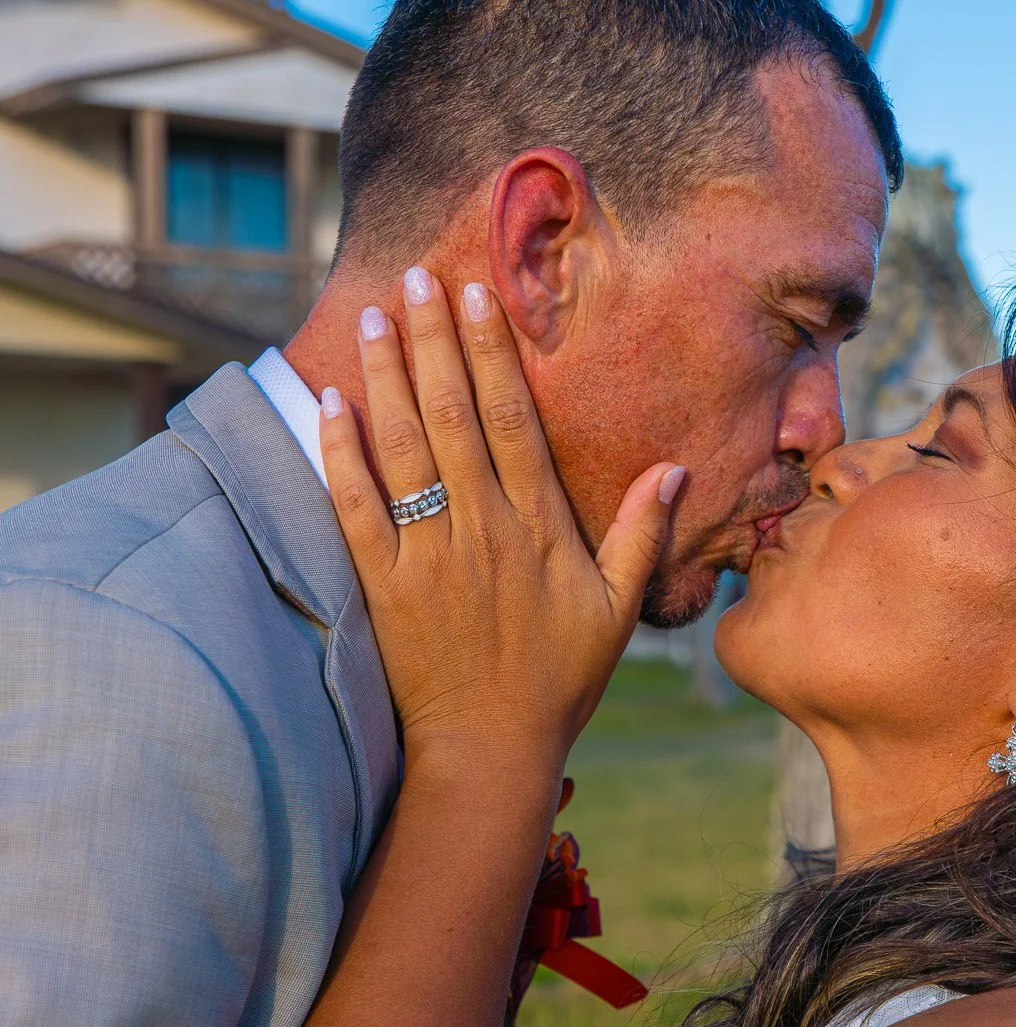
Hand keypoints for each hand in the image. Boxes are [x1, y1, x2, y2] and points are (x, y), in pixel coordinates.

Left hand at [319, 270, 684, 764]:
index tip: (475, 296)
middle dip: (432, 340)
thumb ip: (641, 534)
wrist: (491, 749)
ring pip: (402, 447)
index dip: (491, 353)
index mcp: (539, 528)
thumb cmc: (559, 681)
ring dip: (385, 376)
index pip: (511, 420)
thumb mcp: (617, 609)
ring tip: (372, 316)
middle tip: (413, 277)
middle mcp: (482, 529)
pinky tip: (332, 404)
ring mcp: (428, 555)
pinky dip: (342, 454)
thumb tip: (673, 471)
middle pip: (451, 414)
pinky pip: (356, 508)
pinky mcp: (384, 586)